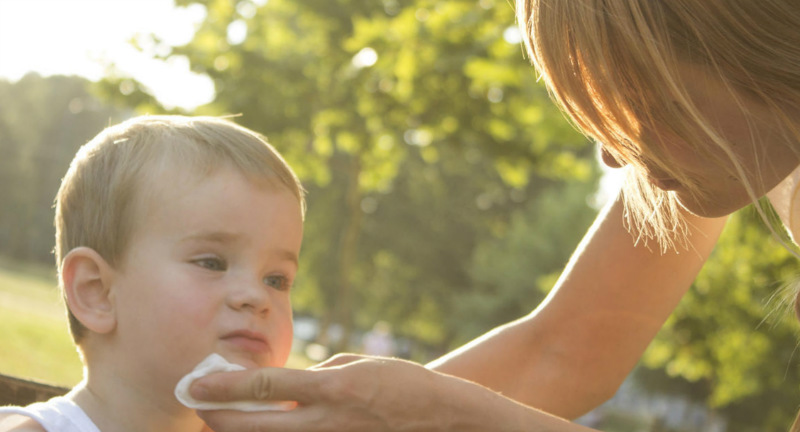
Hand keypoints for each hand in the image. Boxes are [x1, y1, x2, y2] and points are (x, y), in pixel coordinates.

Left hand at [191, 354, 460, 431]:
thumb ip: (316, 375)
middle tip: (195, 402)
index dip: (225, 384)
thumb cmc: (399, 382)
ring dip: (237, 429)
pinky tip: (258, 425)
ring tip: (217, 417)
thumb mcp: (356, 365)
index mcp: (331, 387)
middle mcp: (325, 419)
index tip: (197, 380)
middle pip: (255, 423)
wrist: (437, 417)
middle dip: (217, 414)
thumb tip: (284, 385)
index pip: (265, 385)